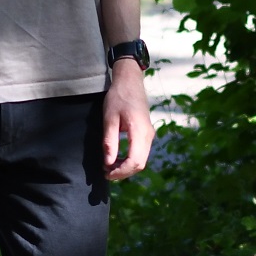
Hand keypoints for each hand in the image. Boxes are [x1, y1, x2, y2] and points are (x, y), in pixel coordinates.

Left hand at [103, 60, 155, 180]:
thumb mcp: (109, 119)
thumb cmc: (118, 97)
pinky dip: (129, 160)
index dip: (121, 172)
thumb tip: (108, 163)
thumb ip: (109, 142)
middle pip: (140, 164)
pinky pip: (141, 153)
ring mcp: (149, 135)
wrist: (130, 82)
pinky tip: (117, 158)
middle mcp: (148, 135)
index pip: (135, 161)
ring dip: (126, 167)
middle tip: (106, 172)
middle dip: (123, 172)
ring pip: (141, 160)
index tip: (107, 173)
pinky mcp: (146, 134)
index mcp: (140, 131)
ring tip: (109, 166)